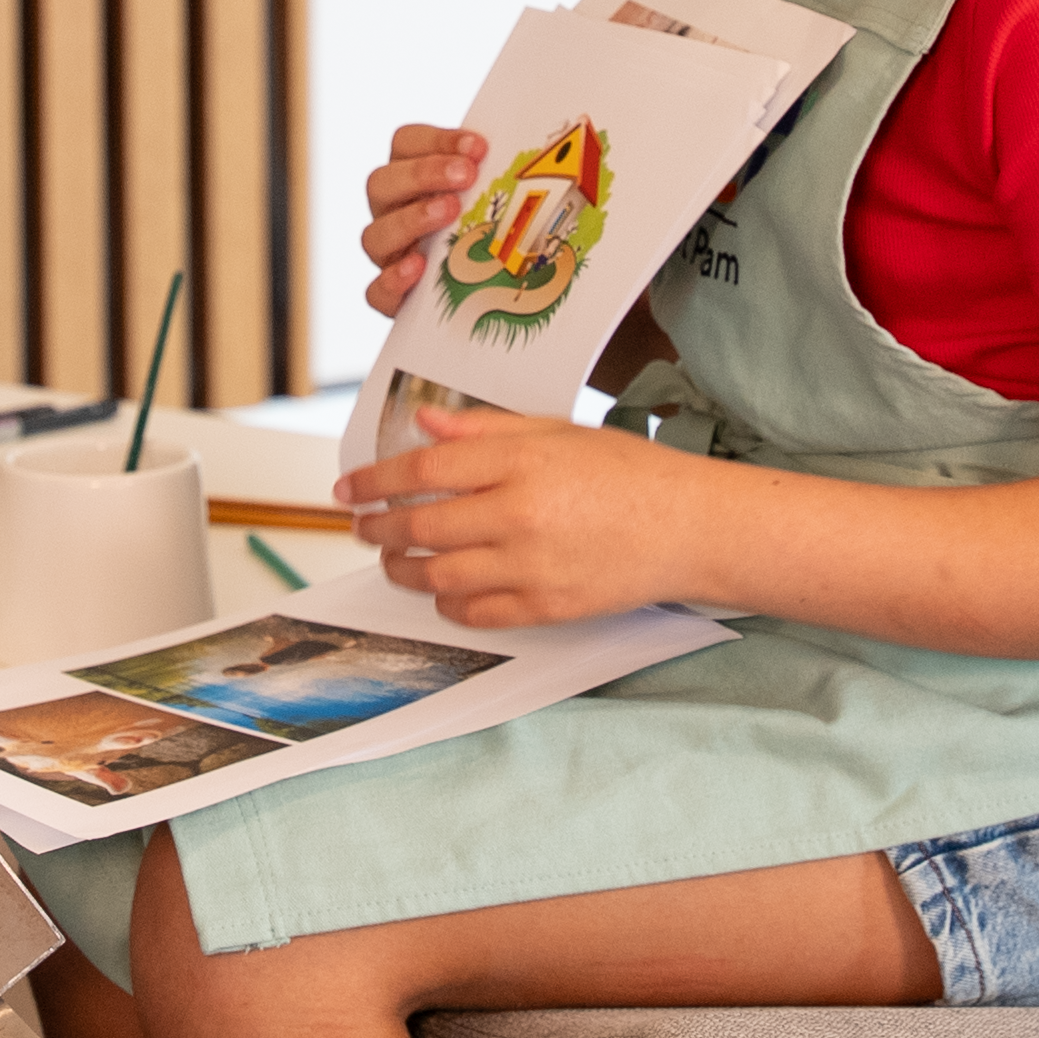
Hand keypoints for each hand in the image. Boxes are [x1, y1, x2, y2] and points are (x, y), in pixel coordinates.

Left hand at [330, 401, 714, 626]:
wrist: (688, 527)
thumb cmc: (629, 473)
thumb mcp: (558, 431)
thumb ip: (487, 429)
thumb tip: (426, 424)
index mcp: (523, 462)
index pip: (424, 470)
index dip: (376, 480)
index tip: (349, 489)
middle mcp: (521, 515)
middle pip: (420, 526)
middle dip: (377, 528)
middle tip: (362, 527)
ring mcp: (532, 567)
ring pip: (437, 576)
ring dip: (402, 569)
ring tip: (392, 559)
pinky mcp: (546, 607)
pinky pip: (473, 613)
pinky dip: (446, 603)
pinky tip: (441, 588)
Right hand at [358, 124, 485, 318]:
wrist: (489, 293)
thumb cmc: (492, 228)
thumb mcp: (496, 194)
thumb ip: (503, 171)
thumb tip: (552, 151)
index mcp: (410, 177)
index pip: (405, 144)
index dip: (436, 141)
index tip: (479, 147)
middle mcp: (391, 213)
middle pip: (381, 183)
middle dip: (424, 173)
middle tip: (467, 175)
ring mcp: (388, 256)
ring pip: (374, 235)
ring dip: (411, 219)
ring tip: (450, 212)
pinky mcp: (392, 297)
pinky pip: (376, 291)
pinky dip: (392, 279)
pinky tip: (419, 268)